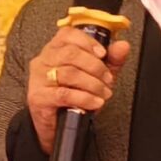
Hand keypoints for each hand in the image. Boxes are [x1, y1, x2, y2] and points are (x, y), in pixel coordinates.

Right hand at [26, 24, 132, 154]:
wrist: (57, 125)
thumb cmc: (72, 98)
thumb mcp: (96, 76)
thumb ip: (110, 60)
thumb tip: (122, 46)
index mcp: (55, 50)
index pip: (67, 34)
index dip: (88, 42)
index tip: (103, 54)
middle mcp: (43, 61)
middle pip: (70, 53)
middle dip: (95, 66)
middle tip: (107, 79)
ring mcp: (38, 79)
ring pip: (69, 73)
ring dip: (92, 84)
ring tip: (103, 92)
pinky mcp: (38, 97)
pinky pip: (64, 94)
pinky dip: (84, 98)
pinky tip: (94, 102)